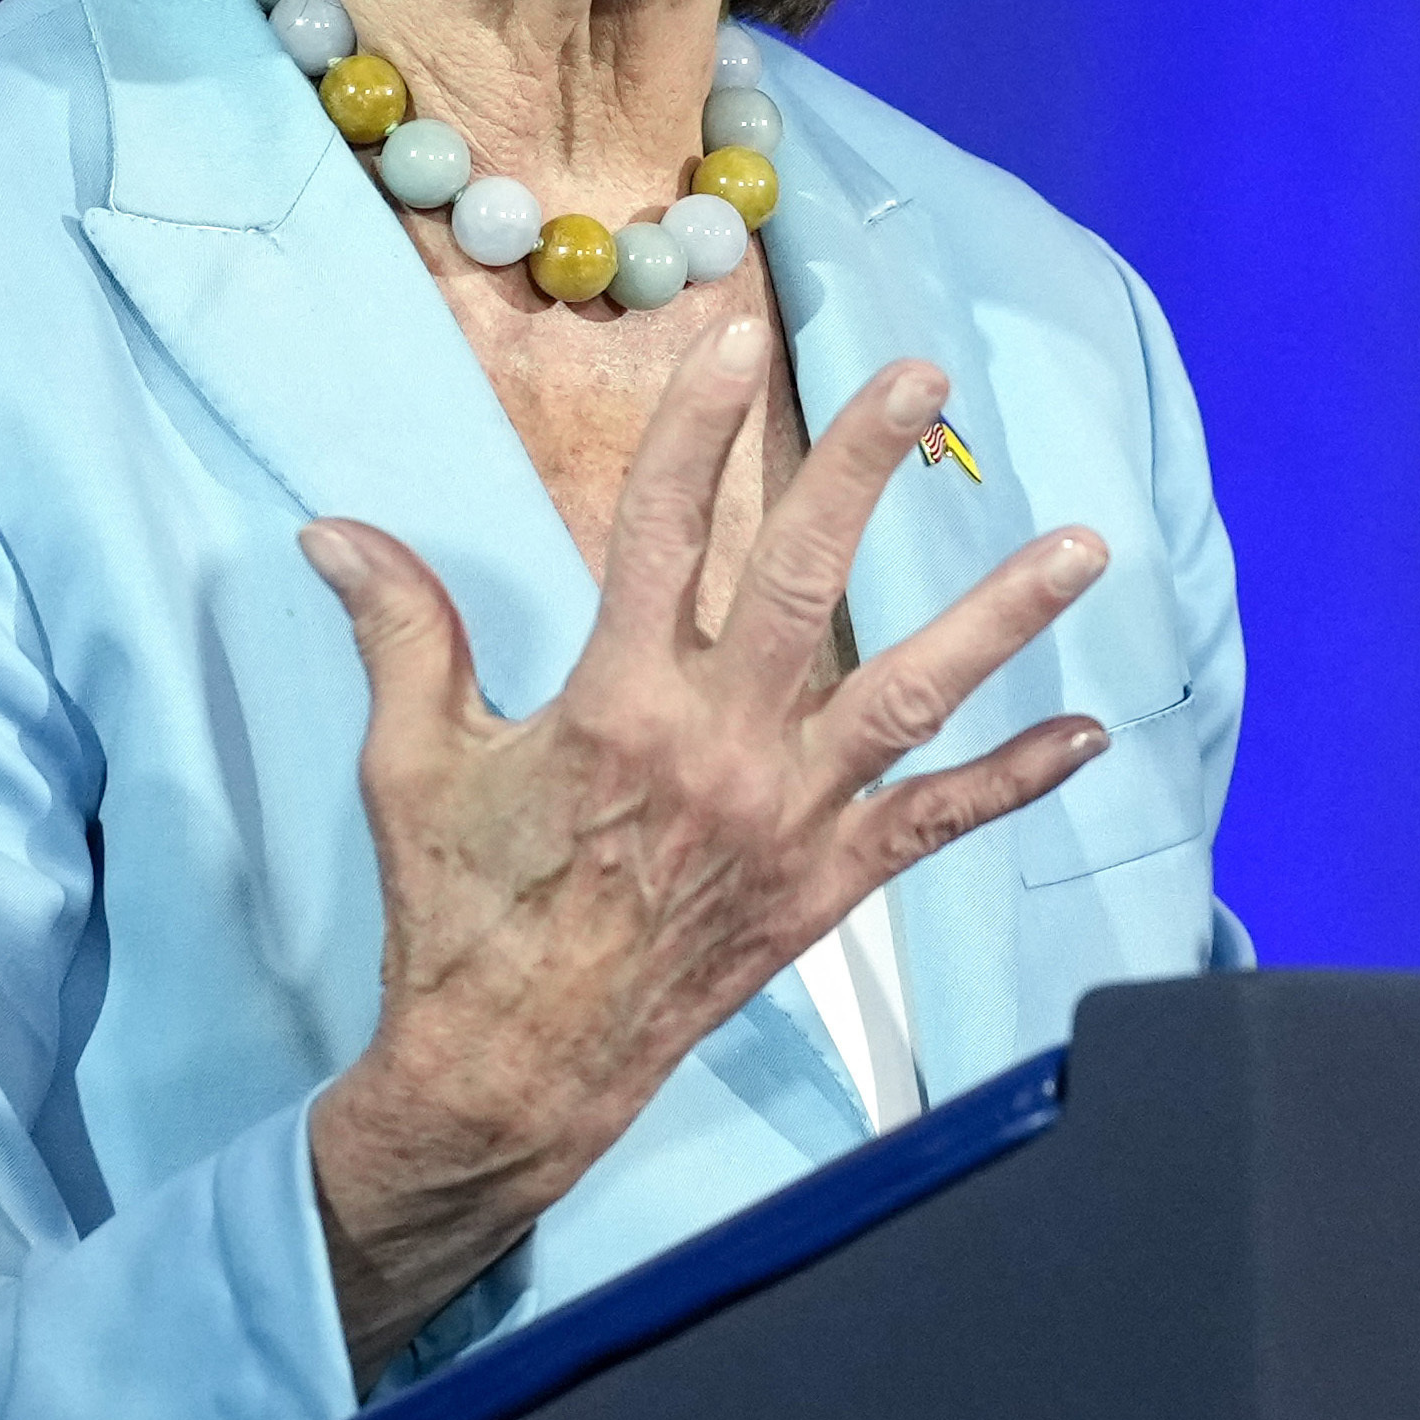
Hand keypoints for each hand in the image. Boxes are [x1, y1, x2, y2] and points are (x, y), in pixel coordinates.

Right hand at [297, 313, 1108, 1377]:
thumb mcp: (413, 766)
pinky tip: (1088, 734)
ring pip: (909, 698)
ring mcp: (786, 820)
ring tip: (1083, 546)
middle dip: (861, 472)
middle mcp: (715, 748)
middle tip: (918, 379)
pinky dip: (1013, 780)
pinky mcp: (825, 888)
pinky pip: (936, 826)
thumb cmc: (457, 912)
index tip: (735, 344)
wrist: (510, 1076)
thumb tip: (331, 530)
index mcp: (614, 704)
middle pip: (801, 582)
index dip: (698, 432)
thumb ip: (401, 634)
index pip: (662, 533)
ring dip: (999, 619)